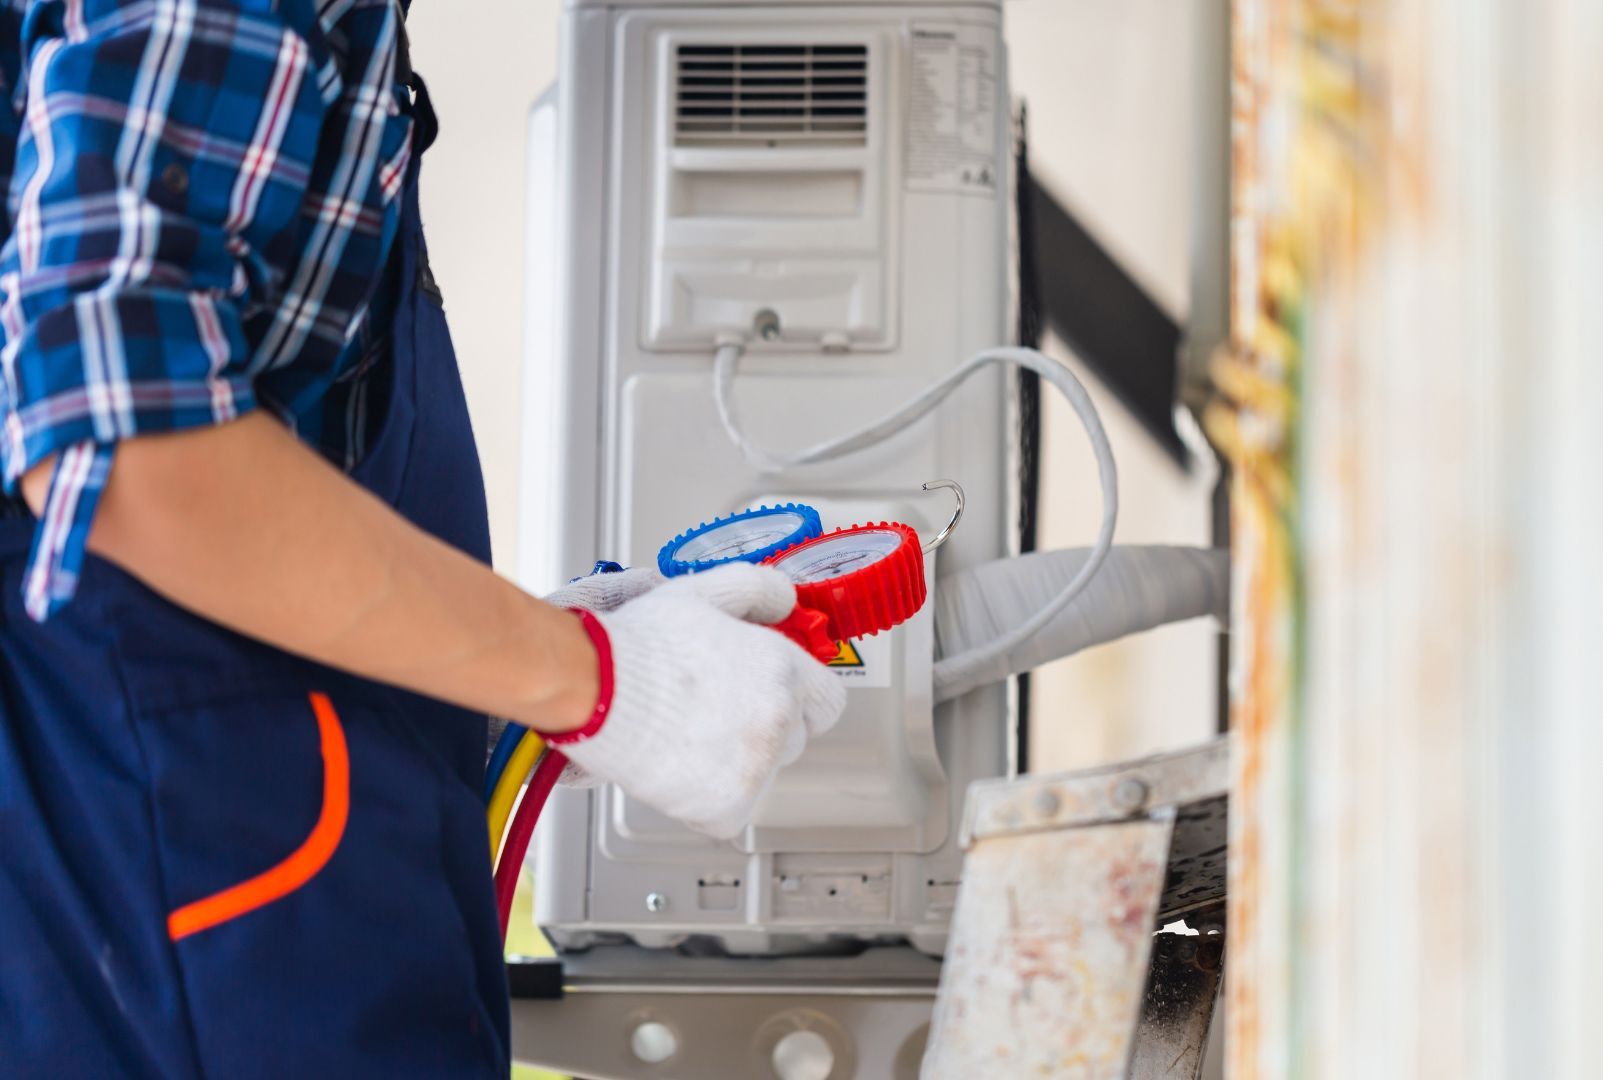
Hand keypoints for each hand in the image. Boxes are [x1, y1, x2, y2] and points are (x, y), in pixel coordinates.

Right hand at [548, 563, 845, 837]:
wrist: (596, 690)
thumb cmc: (641, 645)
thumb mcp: (703, 592)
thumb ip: (756, 588)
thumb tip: (785, 598)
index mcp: (782, 671)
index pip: (828, 702)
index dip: (802, 699)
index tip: (776, 698)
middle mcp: (778, 720)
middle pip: (795, 739)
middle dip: (764, 727)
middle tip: (717, 712)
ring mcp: (755, 767)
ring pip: (763, 774)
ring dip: (737, 762)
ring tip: (690, 736)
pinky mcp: (726, 806)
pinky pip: (732, 811)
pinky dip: (709, 799)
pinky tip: (681, 768)